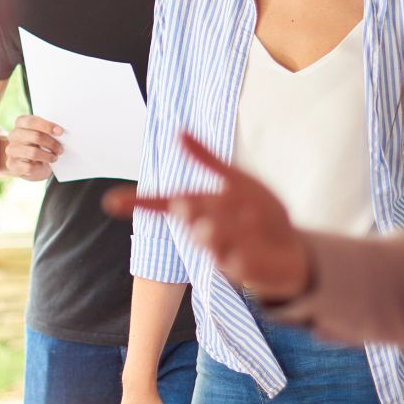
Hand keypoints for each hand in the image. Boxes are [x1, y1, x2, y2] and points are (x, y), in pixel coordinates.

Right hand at [4, 115, 62, 180]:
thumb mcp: (42, 135)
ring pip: (33, 152)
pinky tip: (42, 165)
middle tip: (60, 149)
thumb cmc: (38, 146)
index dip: (47, 126)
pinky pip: (29, 167)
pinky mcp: (13, 165)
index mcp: (20, 124)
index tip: (60, 132)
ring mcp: (12, 150)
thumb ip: (47, 131)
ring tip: (54, 158)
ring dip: (48, 156)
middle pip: (35, 136)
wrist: (29, 165)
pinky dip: (40, 167)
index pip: (31, 122)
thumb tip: (59, 132)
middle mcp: (14, 136)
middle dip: (51, 143)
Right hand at [103, 132, 311, 302]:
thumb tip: (178, 131)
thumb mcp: (237, 181)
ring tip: (222, 222)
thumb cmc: (260, 214)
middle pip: (187, 217)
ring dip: (215, 229)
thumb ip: (207, 160)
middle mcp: (205, 230)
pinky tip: (253, 238)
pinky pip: (236, 261)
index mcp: (201, 207)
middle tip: (184, 203)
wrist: (293, 250)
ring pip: (209, 239)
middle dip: (187, 209)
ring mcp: (222, 253)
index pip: (163, 204)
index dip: (138, 203)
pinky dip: (244, 248)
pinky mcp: (243, 272)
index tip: (110, 202)